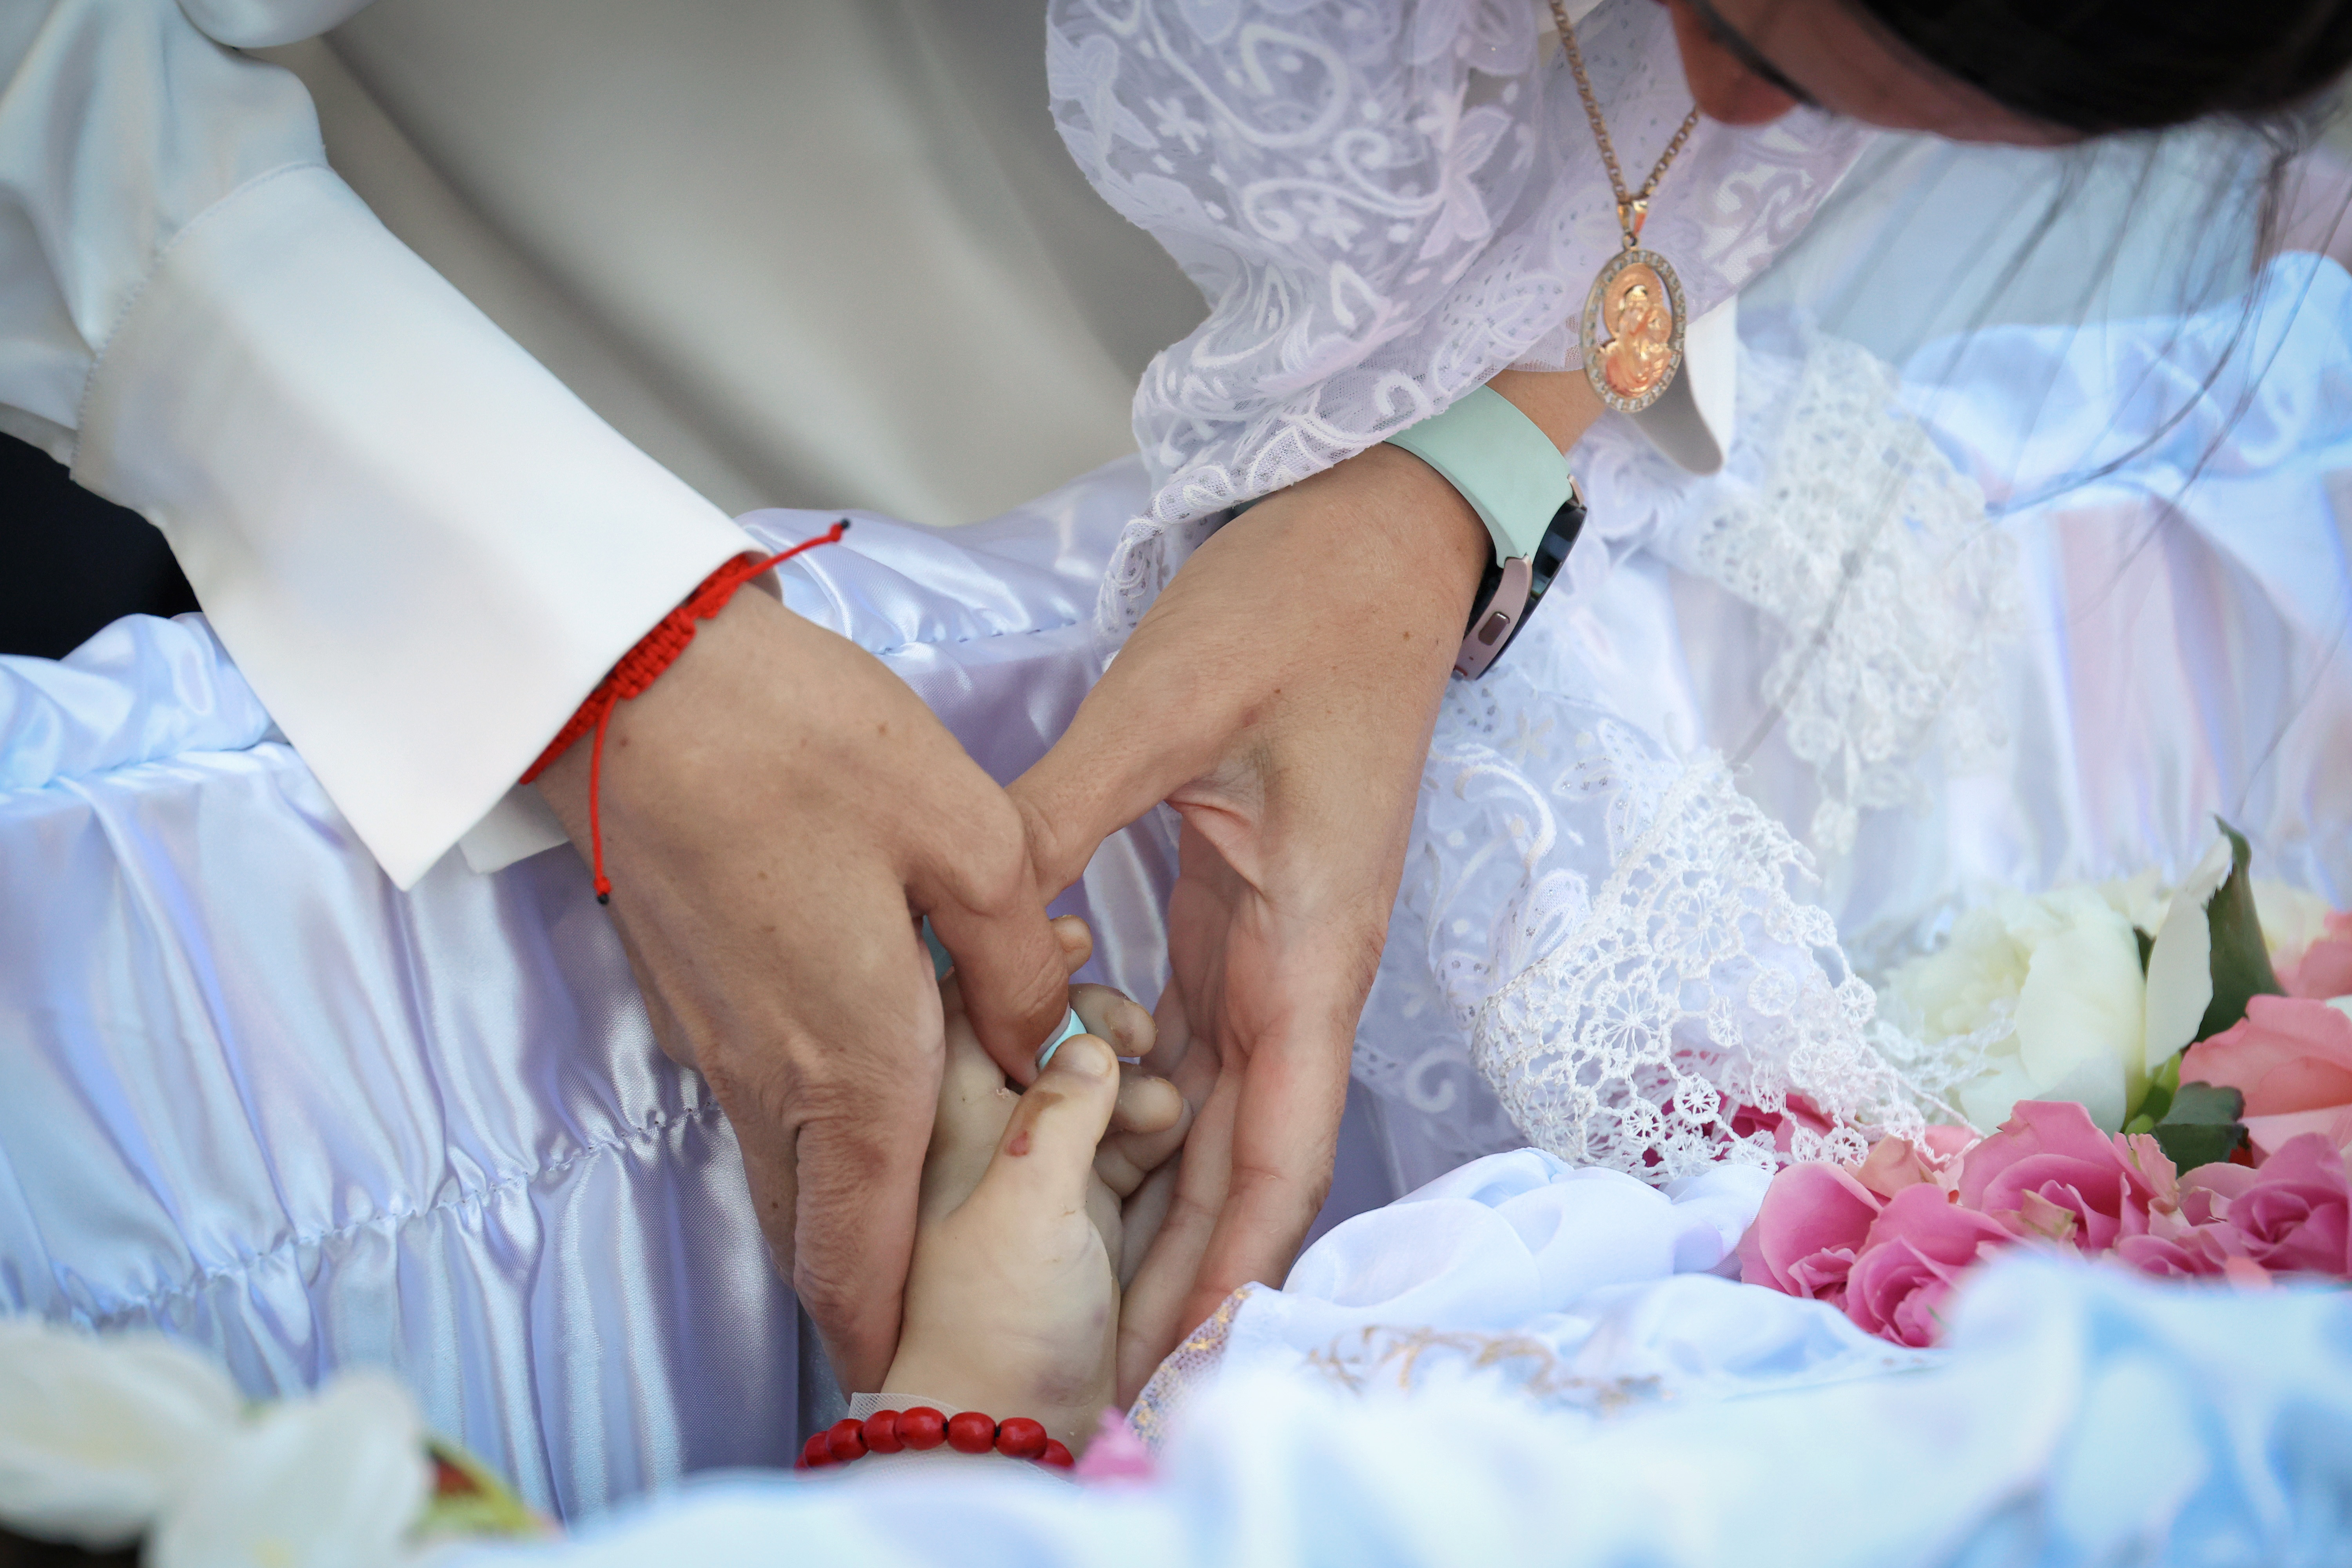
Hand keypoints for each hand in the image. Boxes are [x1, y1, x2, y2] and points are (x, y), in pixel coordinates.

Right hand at [532, 586, 1067, 1391]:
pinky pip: (757, 1098)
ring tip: (909, 1204)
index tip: (909, 1368)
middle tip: (916, 1313)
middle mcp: (770, 1075)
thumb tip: (1040, 1042)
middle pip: (808, 1231)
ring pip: (778, 1167)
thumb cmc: (809, 744)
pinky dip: (811, 1122)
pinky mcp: (688, 992)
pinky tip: (872, 1069)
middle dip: (860, 1287)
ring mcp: (715, 1038)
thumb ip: (1016, 965)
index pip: (867, 1243)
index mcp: (851, 1060)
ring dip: (837, 1204)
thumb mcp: (970, 836)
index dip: (886, 1319)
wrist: (638, 680)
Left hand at [884, 919, 1196, 1446]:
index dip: (1005, 966)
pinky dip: (1145, 1126)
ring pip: (1091, 1090)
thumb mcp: (1025, 1206)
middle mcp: (998, 1139)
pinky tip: (1167, 1116)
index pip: (964, 1014)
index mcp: (956, 1124)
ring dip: (1126, 1085)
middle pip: (1040, 1047)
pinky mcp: (1093, 1212)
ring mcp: (1050, 1174)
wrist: (1011, 1443)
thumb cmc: (997, 1325)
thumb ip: (1058, 1110)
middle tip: (1131, 1029)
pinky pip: (1124, 1141)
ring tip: (1155, 1093)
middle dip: (1087, 1031)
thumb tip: (1083, 1040)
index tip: (1064, 931)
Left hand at [1014, 374, 1604, 1397]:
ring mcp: (1276, 941)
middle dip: (1186, 1266)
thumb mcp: (1170, 701)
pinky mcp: (1242, 908)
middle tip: (1101, 1366)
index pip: (1281, 1143)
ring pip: (1222, 1104)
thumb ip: (1063, 814)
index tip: (1183, 1355)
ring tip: (1080, 1281)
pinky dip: (1146, 1098)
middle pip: (1248, 1154)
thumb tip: (966, 915)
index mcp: (1310, 940)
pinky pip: (1196, 1034)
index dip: (1234, 1259)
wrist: (1380, 532)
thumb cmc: (1301, 606)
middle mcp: (1302, 963)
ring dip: (1165, 1196)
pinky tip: (1078, 1135)